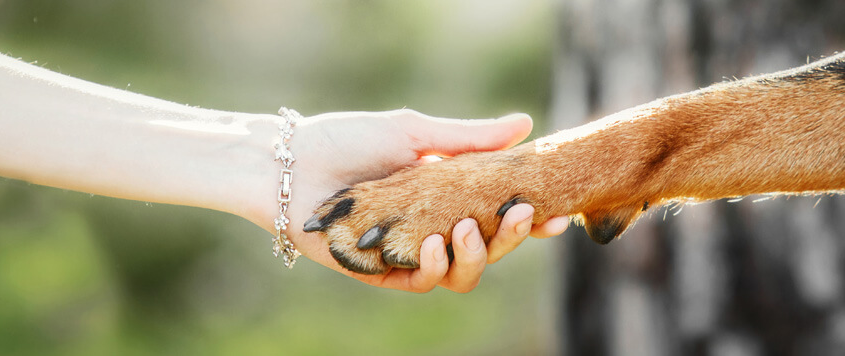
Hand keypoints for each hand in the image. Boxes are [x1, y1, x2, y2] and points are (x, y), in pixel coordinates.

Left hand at [243, 109, 567, 291]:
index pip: (497, 212)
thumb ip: (469, 138)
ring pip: (464, 273)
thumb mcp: (413, 132)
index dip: (528, 218)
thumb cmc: (346, 140)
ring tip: (468, 230)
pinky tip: (435, 243)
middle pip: (489, 247)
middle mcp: (433, 226)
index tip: (555, 214)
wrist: (288, 165)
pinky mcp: (385, 274)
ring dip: (478, 256)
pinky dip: (437, 267)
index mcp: (445, 194)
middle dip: (511, 237)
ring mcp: (411, 252)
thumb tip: (526, 124)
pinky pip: (426, 284)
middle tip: (519, 215)